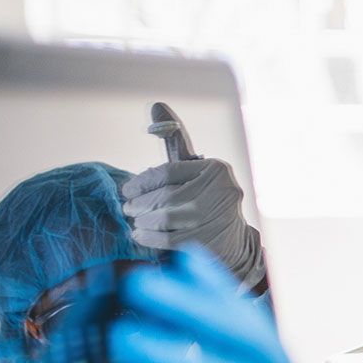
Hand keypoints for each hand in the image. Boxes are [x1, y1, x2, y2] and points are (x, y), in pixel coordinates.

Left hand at [122, 159, 265, 289]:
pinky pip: (170, 240)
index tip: (128, 191)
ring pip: (166, 218)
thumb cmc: (208, 202)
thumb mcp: (198, 175)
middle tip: (129, 209)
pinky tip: (143, 236)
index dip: (142, 182)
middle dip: (140, 204)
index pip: (168, 172)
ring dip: (144, 221)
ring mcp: (216, 218)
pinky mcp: (210, 242)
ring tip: (137, 222)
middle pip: (166, 196)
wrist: (234, 239)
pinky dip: (151, 238)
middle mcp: (220, 191)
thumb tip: (154, 121)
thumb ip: (177, 152)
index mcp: (215, 170)